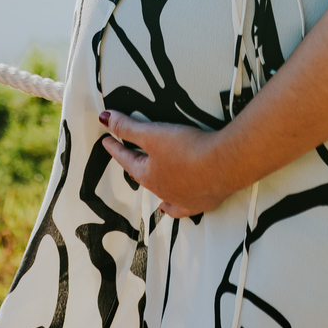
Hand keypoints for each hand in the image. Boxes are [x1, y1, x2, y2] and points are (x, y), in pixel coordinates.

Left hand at [100, 108, 234, 217]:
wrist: (223, 166)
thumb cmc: (186, 148)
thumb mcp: (153, 134)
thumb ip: (128, 127)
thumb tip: (103, 118)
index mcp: (148, 175)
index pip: (126, 159)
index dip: (115, 148)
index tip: (106, 140)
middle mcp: (162, 191)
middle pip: (143, 176)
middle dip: (134, 165)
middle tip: (128, 157)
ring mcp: (181, 200)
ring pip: (161, 194)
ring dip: (154, 186)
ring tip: (149, 184)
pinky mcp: (201, 203)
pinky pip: (180, 209)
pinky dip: (172, 208)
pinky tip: (167, 207)